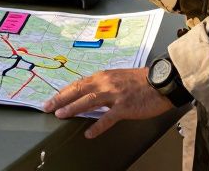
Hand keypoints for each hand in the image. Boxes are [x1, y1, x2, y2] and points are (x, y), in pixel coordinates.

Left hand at [43, 68, 173, 138]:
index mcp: (103, 76)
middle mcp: (106, 83)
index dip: (63, 92)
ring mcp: (115, 95)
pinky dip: (97, 126)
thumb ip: (103, 85)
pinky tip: (89, 133)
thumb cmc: (141, 81)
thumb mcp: (118, 77)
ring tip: (61, 115)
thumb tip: (88, 95)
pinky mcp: (125, 107)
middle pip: (78, 91)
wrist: (161, 81)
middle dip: (61, 99)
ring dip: (73, 108)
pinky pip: (108, 118)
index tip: (51, 99)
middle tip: (47, 107)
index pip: (78, 84)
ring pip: (89, 101)